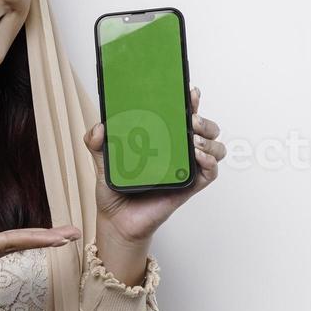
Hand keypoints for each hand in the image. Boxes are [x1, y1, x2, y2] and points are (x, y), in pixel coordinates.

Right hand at [0, 217, 80, 310]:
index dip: (35, 237)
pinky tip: (19, 239)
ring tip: (58, 234)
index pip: (5, 243)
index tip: (64, 237)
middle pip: (12, 245)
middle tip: (75, 232)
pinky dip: (12, 242)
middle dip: (44, 238)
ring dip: (31, 240)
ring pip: (4, 248)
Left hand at [82, 85, 225, 244]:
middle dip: (204, 119)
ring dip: (209, 139)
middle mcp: (178, 151)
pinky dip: (209, 161)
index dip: (191, 101)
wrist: (116, 220)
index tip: (189, 91)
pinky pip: (210, 173)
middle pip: (206, 128)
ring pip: (215, 148)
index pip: (183, 115)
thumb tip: (100, 127)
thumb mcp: (101, 161)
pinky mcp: (189, 187)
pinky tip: (197, 155)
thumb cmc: (115, 189)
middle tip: (190, 118)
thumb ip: (96, 142)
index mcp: (163, 139)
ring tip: (193, 137)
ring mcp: (186, 169)